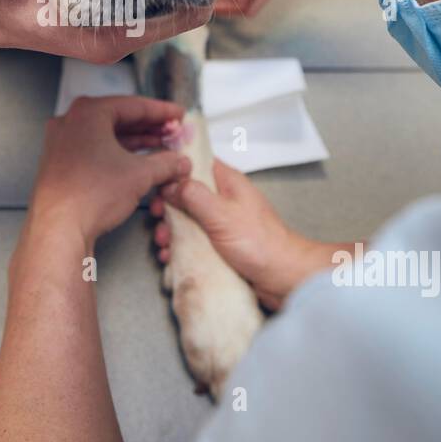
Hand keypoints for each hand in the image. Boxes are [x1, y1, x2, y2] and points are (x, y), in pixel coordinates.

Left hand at [28, 96, 191, 246]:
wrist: (59, 228)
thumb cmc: (90, 195)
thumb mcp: (140, 174)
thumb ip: (166, 163)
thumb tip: (179, 162)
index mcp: (88, 113)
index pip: (134, 105)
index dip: (162, 111)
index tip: (177, 115)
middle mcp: (70, 122)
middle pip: (119, 118)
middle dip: (150, 127)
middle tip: (173, 132)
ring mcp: (62, 143)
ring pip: (106, 136)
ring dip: (135, 141)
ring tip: (161, 148)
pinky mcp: (60, 164)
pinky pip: (95, 151)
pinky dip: (117, 154)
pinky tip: (137, 164)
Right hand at [151, 159, 333, 309]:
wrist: (282, 278)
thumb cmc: (260, 243)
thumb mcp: (221, 214)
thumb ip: (193, 195)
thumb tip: (171, 183)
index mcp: (228, 183)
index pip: (196, 163)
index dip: (174, 171)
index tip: (158, 184)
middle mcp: (223, 199)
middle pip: (186, 193)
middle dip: (167, 207)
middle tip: (158, 218)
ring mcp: (221, 222)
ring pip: (187, 219)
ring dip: (171, 230)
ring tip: (164, 242)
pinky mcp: (219, 244)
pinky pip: (193, 240)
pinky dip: (180, 246)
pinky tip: (171, 255)